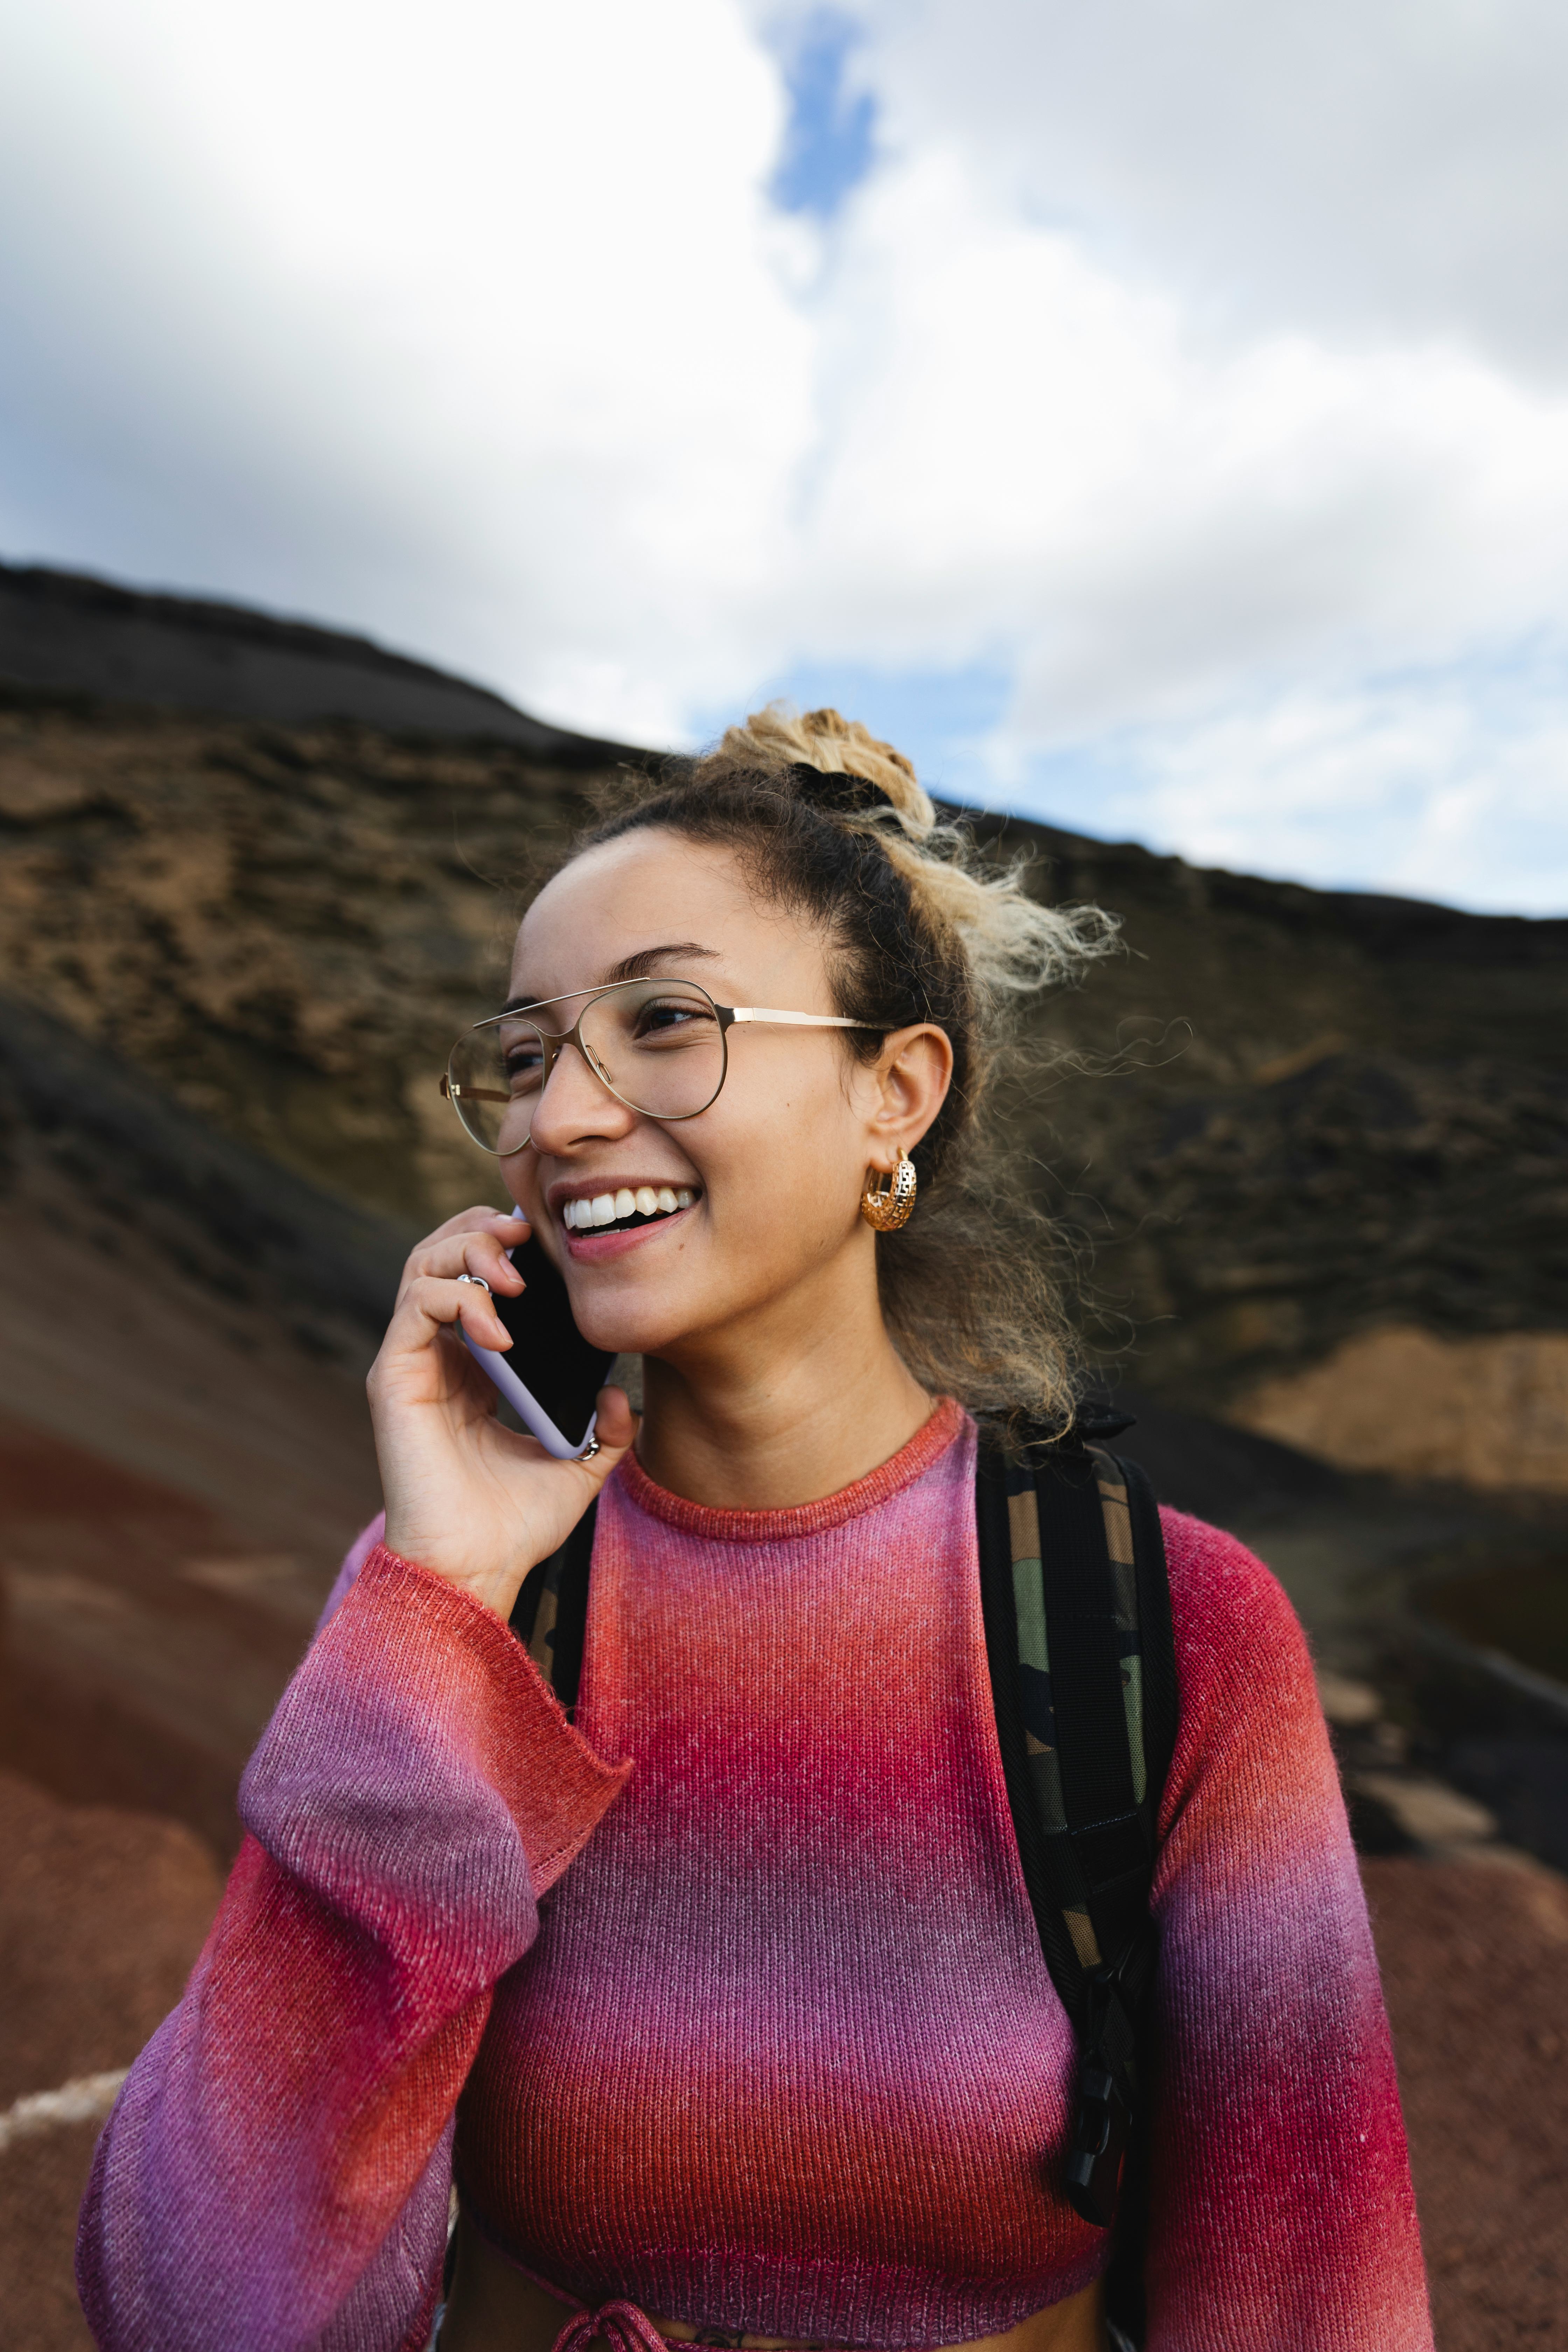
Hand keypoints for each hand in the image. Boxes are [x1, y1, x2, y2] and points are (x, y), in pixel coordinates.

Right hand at [366, 1205, 636, 1619]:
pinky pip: (415, 1306)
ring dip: (470, 1252)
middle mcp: (436, 1356)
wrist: (477, 1570)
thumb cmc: (517, 1526)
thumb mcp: (578, 1467)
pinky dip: (459, 1300)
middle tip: (526, 1237)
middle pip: (441, 1253)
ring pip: (421, 1265)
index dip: (507, 1244)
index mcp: (473, 1367)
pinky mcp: (393, 1377)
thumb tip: (620, 1397)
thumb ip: (605, 1430)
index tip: (550, 1245)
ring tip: (514, 1278)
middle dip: (483, 1229)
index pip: (476, 1275)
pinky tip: (500, 1332)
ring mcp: (411, 1363)